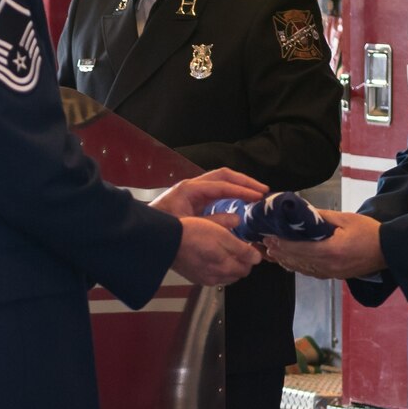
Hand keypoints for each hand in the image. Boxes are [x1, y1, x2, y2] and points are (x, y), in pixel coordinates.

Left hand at [150, 167, 267, 217]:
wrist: (145, 232)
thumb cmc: (163, 228)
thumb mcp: (189, 227)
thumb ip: (213, 223)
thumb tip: (236, 219)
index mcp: (190, 189)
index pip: (222, 185)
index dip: (242, 190)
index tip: (258, 195)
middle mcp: (193, 186)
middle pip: (224, 176)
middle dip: (244, 182)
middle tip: (262, 190)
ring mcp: (193, 191)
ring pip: (221, 181)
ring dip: (239, 185)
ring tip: (256, 193)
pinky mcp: (194, 198)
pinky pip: (217, 191)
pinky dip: (231, 192)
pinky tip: (241, 200)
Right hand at [172, 215, 260, 285]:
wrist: (167, 240)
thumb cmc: (193, 234)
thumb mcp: (223, 236)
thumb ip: (242, 250)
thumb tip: (256, 258)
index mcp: (224, 268)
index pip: (246, 268)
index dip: (250, 257)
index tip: (249, 246)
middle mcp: (215, 277)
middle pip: (235, 274)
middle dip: (240, 262)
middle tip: (238, 247)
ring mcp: (202, 278)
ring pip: (223, 275)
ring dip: (226, 266)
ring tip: (222, 250)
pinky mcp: (192, 276)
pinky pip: (209, 275)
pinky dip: (214, 268)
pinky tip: (209, 256)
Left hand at [261, 211, 383, 278]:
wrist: (388, 251)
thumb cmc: (369, 232)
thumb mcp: (345, 219)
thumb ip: (321, 217)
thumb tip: (300, 213)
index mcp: (330, 251)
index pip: (297, 248)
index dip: (280, 243)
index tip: (267, 234)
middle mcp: (326, 266)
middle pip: (295, 260)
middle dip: (278, 250)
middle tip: (263, 241)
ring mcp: (329, 274)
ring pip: (299, 268)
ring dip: (284, 259)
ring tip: (270, 250)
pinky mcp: (332, 276)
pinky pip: (308, 272)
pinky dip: (295, 265)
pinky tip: (287, 260)